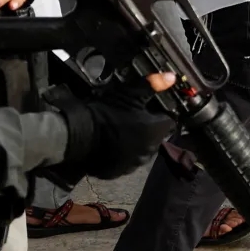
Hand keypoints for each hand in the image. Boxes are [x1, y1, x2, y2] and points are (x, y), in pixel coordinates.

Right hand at [45, 84, 174, 180]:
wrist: (77, 133)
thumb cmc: (106, 112)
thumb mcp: (129, 94)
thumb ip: (153, 85)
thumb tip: (172, 77)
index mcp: (155, 132)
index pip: (169, 120)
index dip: (160, 112)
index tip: (149, 107)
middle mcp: (149, 151)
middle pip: (156, 136)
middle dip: (149, 127)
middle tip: (132, 116)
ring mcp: (133, 165)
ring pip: (141, 149)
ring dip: (136, 141)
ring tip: (121, 130)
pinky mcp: (118, 172)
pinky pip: (126, 161)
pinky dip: (122, 153)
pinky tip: (112, 143)